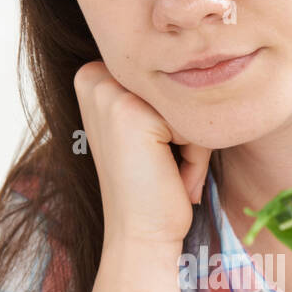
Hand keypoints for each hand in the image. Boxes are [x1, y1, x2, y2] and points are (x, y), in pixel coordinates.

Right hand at [73, 60, 211, 249]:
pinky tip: (170, 177)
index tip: (150, 154)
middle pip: (178, 85)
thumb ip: (156, 92)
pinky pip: (195, 122)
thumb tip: (198, 56)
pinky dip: (196, 156)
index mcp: (93, 75)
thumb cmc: (153, 187)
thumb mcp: (147, 128)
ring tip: (166, 172)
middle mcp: (94, 76)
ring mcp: (109, 92)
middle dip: (182, 130)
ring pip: (189, 102)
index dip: (171, 120)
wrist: (140, 236)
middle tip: (160, 167)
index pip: (167, 78)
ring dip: (191, 143)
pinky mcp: (132, 112)